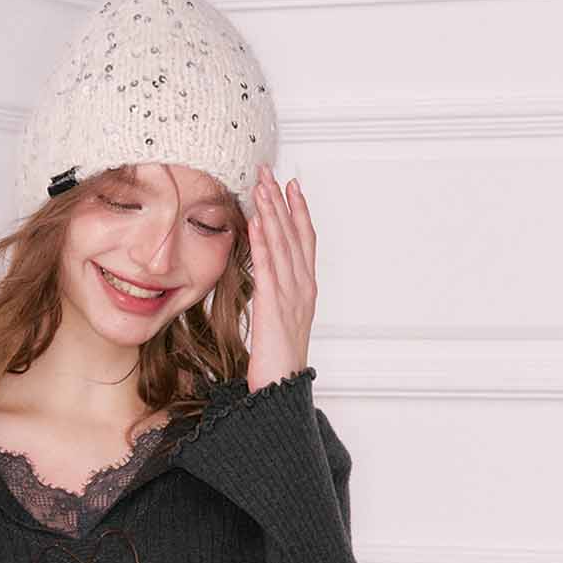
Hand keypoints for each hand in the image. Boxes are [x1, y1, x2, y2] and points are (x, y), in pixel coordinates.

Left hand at [246, 163, 316, 392]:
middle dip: (281, 201)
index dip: (299, 211)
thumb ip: (276, 299)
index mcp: (306, 291)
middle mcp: (302, 288)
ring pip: (282, 245)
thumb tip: (268, 283)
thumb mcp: (280, 324)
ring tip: (262, 186)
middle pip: (294, 235)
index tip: (291, 186)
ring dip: (272, 213)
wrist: (281, 390)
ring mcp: (290, 296)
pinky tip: (256, 223)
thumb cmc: (278, 364)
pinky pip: (268, 268)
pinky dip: (262, 243)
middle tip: (270, 172)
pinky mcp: (274, 307)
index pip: (305, 241)